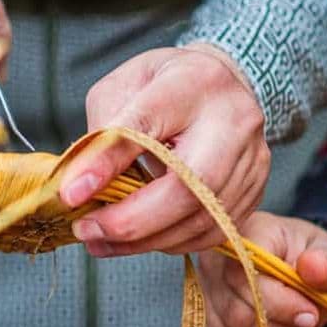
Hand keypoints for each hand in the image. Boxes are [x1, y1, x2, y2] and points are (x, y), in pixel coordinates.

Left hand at [59, 44, 270, 255]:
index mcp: (193, 83)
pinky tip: (140, 240)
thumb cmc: (162, 87)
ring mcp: (251, 158)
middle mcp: (233, 120)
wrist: (219, 85)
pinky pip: (213, 232)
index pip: (146, 126)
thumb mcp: (120, 90)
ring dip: (145, 241)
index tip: (70, 195)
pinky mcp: (255, 189)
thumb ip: (100, 135)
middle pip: (188, 187)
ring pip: (201, 219)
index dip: (105, 164)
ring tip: (101, 241)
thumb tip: (78, 189)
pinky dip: (171, 243)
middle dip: (130, 222)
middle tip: (87, 231)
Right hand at [198, 212, 326, 326]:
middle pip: (236, 313)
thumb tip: (313, 268)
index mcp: (245, 235)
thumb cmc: (315, 262)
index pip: (242, 276)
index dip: (279, 303)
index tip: (311, 313)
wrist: (304, 274)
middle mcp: (215, 263)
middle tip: (306, 322)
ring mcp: (204, 294)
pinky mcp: (203, 323)